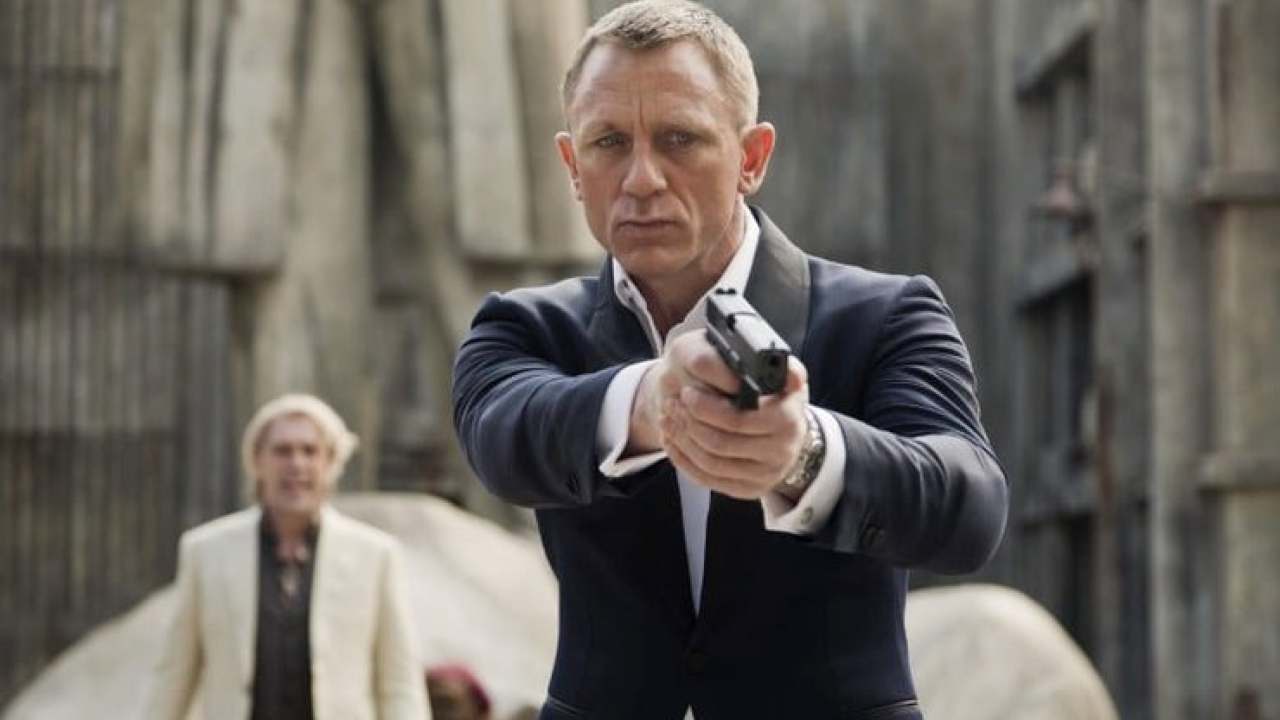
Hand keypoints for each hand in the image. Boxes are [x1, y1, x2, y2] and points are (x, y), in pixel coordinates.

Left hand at [631, 332, 809, 498]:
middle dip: (688, 422)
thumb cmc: (776, 394)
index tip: (687, 393)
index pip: (737, 420)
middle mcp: (781, 450)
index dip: (705, 408)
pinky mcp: (750, 489)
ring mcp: (766, 474)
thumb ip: (780, 365)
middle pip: (719, 443)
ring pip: (710, 462)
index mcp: (788, 418)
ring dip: (682, 440)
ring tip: (668, 418)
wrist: (786, 428)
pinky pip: (708, 479)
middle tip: (672, 403)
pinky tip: (672, 439)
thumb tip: (780, 365)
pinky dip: (684, 459)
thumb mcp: (783, 372)